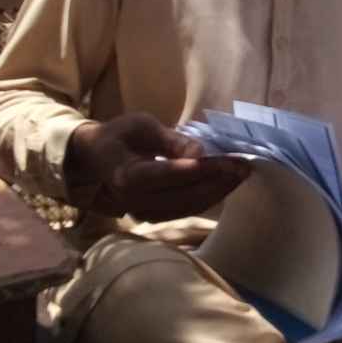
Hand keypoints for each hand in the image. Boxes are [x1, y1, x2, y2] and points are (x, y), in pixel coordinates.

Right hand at [65, 113, 248, 222]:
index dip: (202, 169)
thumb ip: (172, 140)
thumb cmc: (119, 135)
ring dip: (219, 191)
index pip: (170, 175)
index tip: (231, 160)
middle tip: (245, 165)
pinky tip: (227, 183)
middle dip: (219, 181)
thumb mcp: (142, 125)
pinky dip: (209, 197)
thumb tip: (202, 153)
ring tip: (242, 173)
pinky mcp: (155, 217)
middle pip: (184, 196)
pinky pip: (186, 210)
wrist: (96, 159)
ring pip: (189, 207)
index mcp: (127, 175)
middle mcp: (134, 201)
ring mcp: (144, 213)